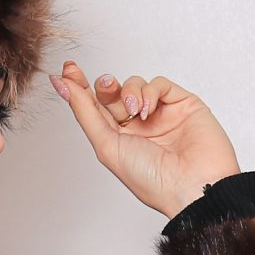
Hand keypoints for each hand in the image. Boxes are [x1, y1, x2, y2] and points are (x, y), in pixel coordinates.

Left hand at [48, 59, 239, 217]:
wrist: (192, 185)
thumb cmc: (150, 178)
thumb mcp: (107, 146)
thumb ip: (85, 113)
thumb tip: (62, 83)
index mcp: (119, 141)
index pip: (95, 108)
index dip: (80, 88)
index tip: (67, 70)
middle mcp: (138, 127)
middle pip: (113, 93)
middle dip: (105, 86)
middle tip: (104, 85)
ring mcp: (160, 115)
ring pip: (135, 84)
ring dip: (130, 91)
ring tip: (135, 110)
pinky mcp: (182, 104)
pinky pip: (159, 84)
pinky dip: (150, 92)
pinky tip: (149, 110)